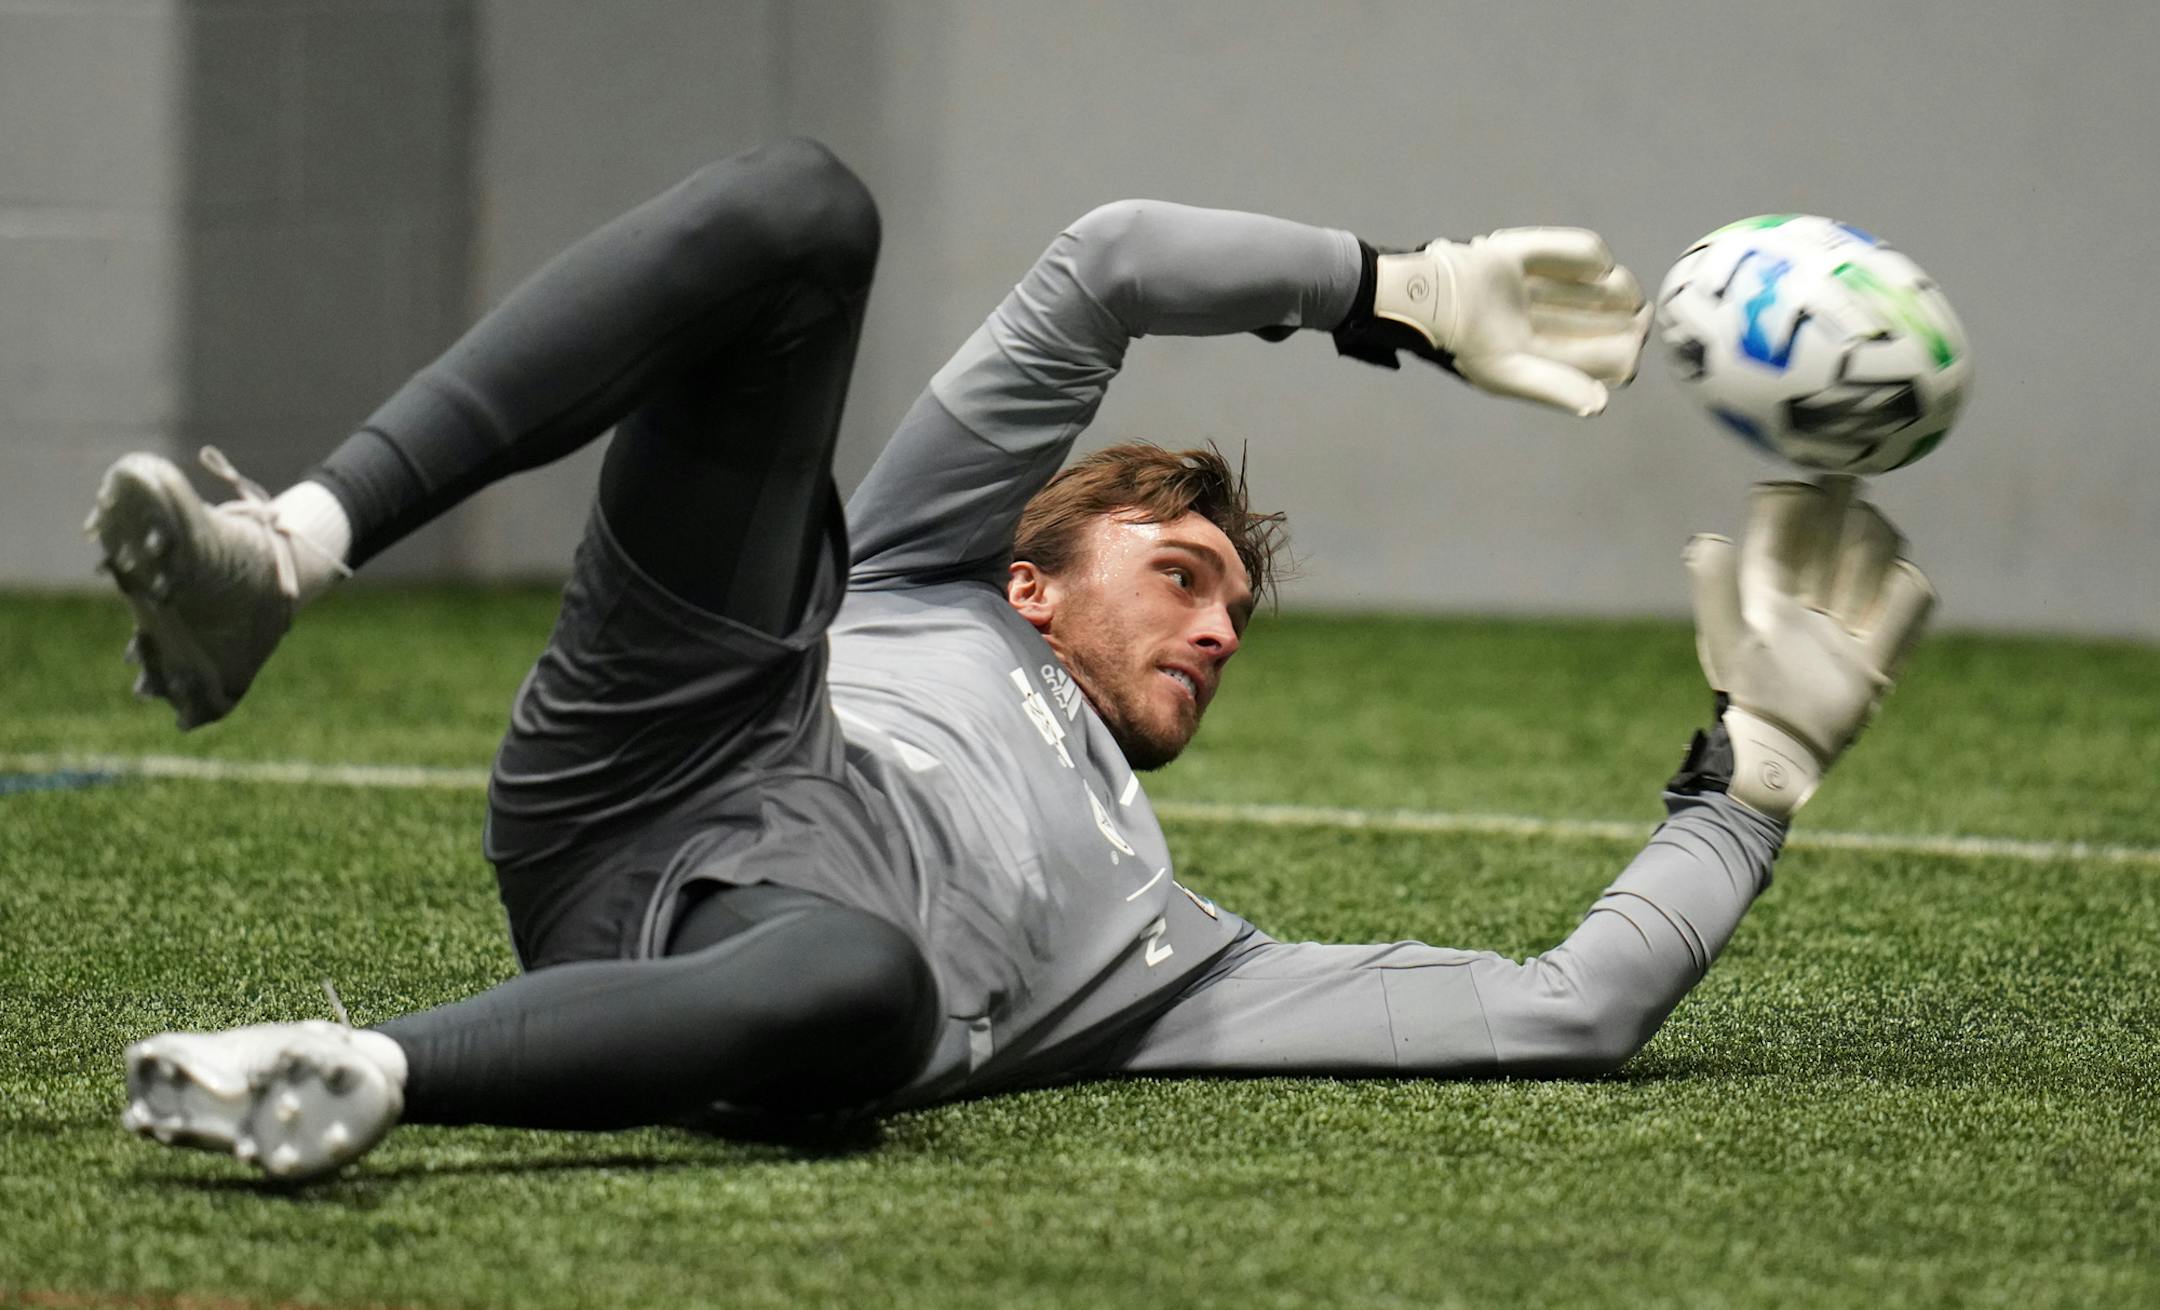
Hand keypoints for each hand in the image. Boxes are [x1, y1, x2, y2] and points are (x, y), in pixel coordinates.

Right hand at [1369, 229, 1649, 416]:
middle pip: (1613, 321)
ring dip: (1618, 287)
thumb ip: (1553, 388)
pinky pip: (1584, 251)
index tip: (1635, 338)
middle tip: (1640, 312)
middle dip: (1627, 317)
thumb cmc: (1464, 343)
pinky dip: (1593, 258)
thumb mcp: (1508, 372)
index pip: (1607, 357)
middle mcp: (1547, 322)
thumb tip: (1599, 405)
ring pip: (1606, 286)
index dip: (1628, 349)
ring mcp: (1542, 286)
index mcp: (1544, 355)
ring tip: (1614, 286)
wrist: (1428, 295)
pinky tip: (1596, 268)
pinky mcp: (1530, 253)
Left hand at [1684, 477, 1934, 819]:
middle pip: (1845, 521)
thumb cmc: (1747, 695)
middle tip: (1833, 525)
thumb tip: (1705, 538)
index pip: (1789, 516)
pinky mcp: (1879, 650)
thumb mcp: (1726, 639)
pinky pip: (1914, 597)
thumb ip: (1715, 589)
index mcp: (1768, 584)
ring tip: (1843, 593)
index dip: (1796, 498)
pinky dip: (1905, 594)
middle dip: (1841, 515)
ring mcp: (1848, 617)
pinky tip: (1877, 611)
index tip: (1795, 493)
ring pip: (1881, 550)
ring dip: (1870, 556)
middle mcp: (1810, 592)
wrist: (1780, 752)